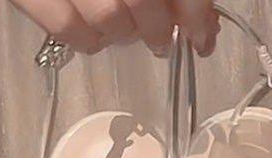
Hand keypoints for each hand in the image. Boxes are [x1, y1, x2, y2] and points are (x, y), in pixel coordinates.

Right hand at [11, 0, 218, 55]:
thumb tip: (200, 13)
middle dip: (159, 29)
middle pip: (145, 2)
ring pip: (110, 21)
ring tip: (123, 28)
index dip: (196, 14)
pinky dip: (88, 40)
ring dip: (124, 33)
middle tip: (162, 40)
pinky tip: (94, 34)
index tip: (204, 36)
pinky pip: (67, 30)